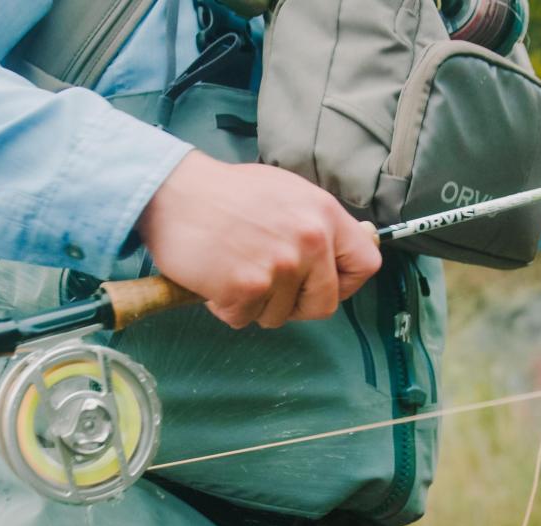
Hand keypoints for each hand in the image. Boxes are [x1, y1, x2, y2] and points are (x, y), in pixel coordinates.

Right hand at [136, 151, 381, 328]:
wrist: (174, 193)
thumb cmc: (225, 192)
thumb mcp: (287, 192)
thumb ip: (317, 222)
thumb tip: (342, 250)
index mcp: (324, 214)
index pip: (366, 264)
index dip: (345, 284)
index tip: (324, 285)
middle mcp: (309, 240)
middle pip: (324, 304)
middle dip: (296, 305)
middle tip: (269, 288)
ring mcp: (279, 266)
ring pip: (279, 315)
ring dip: (255, 304)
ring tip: (234, 270)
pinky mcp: (246, 287)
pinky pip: (244, 319)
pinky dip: (226, 307)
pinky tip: (215, 278)